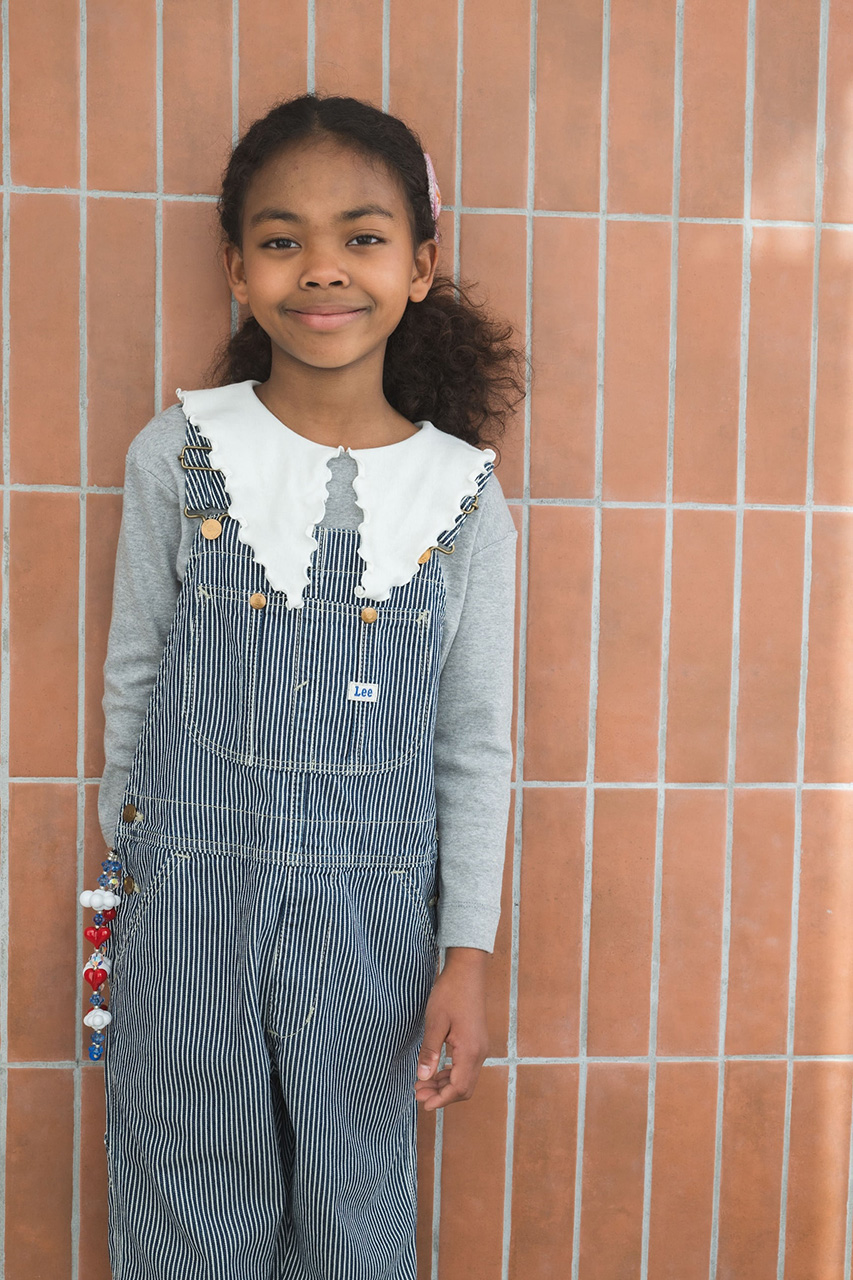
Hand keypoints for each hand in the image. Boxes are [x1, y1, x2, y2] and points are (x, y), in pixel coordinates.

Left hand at [413, 947, 488, 1109]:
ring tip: (422, 1084)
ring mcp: (480, 1047)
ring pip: (465, 1078)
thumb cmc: (450, 993)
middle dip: (442, 1095)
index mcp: (470, 1050)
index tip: (423, 1104)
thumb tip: (423, 1078)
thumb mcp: (435, 1022)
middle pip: (464, 1088)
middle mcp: (480, 1052)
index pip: (458, 1088)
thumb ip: (430, 1052)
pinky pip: (466, 1067)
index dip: (441, 1100)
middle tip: (418, 1094)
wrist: (467, 971)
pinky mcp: (476, 1041)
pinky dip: (451, 1074)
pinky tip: (435, 1071)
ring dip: (445, 1085)